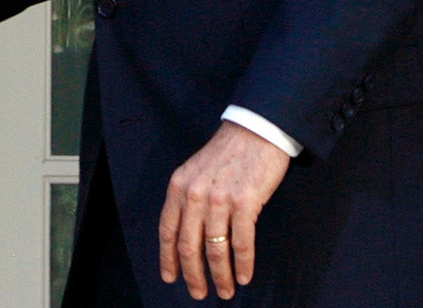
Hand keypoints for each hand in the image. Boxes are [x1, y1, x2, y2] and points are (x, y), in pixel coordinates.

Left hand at [158, 121, 290, 299]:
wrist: (255, 130)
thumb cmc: (226, 153)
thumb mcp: (195, 172)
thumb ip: (188, 199)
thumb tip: (187, 235)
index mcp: (178, 187)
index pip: (168, 230)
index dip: (168, 258)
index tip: (170, 278)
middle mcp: (195, 194)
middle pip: (189, 245)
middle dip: (193, 275)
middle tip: (199, 293)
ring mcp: (220, 199)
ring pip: (215, 248)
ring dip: (220, 275)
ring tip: (225, 291)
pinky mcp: (245, 202)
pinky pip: (242, 242)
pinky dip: (242, 264)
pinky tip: (243, 276)